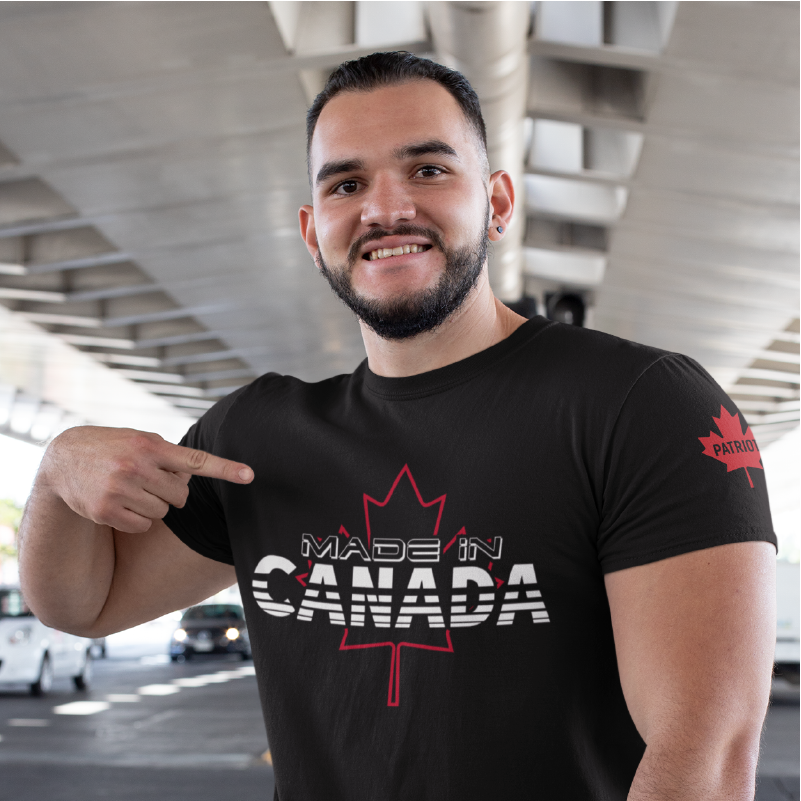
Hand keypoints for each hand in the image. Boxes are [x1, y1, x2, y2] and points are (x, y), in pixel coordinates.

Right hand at [40, 426, 253, 533]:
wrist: (63, 459)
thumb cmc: (114, 447)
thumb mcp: (140, 439)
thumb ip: (169, 454)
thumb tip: (197, 473)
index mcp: (150, 445)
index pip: (196, 460)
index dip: (225, 468)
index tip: (250, 475)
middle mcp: (136, 466)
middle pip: (181, 496)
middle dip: (171, 492)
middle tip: (150, 481)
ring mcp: (119, 490)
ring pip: (163, 512)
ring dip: (153, 505)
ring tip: (130, 488)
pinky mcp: (105, 511)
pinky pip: (143, 526)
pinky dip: (137, 519)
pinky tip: (119, 503)